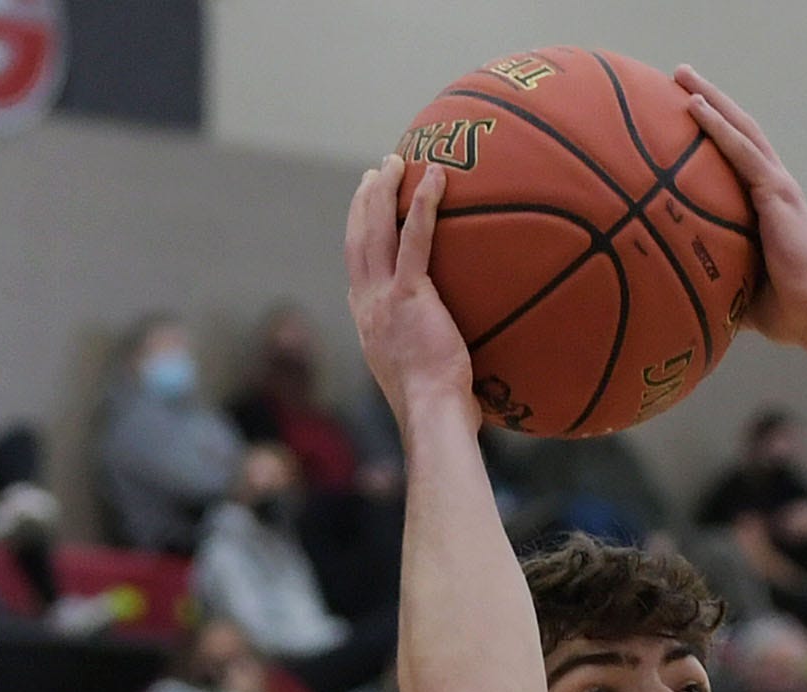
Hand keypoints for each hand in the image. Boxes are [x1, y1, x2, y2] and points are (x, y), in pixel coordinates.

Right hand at [344, 159, 471, 422]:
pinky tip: (436, 177)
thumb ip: (425, 349)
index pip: (356, 269)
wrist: (432, 415)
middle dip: (364, 201)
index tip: (364, 212)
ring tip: (396, 162)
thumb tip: (450, 348)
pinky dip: (423, 204)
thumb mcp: (421, 375)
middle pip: (358, 239)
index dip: (358, 235)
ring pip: (376, 230)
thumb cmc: (438, 408)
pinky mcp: (409, 295)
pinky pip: (415, 239)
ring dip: (383, 191)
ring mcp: (383, 298)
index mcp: (367, 322)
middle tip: (375, 172)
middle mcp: (366, 305)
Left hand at [676, 68, 806, 345]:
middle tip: (680, 78)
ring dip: (710, 98)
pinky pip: (741, 150)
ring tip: (681, 75)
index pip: (739, 158)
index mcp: (770, 207)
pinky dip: (718, 126)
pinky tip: (694, 106)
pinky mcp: (777, 192)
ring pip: (740, 128)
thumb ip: (718, 284)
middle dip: (710, 100)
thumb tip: (684, 297)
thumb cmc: (787, 312)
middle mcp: (775, 187)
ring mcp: (778, 186)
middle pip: (739, 131)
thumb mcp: (741, 293)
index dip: (716, 132)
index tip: (687, 114)